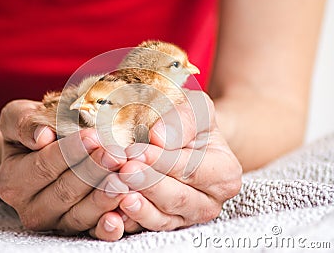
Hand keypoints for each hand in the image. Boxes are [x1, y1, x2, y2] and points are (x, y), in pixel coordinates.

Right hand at [0, 99, 129, 240]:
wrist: (43, 153)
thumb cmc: (35, 130)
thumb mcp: (19, 117)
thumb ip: (23, 123)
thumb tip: (42, 135)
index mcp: (12, 180)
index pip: (43, 166)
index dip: (69, 152)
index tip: (94, 137)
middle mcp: (30, 207)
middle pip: (64, 192)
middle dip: (93, 173)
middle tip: (117, 156)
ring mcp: (55, 222)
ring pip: (80, 215)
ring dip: (104, 199)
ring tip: (124, 181)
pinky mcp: (76, 230)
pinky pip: (92, 232)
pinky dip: (108, 226)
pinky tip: (122, 215)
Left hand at [117, 91, 241, 232]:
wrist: (183, 141)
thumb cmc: (190, 124)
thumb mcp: (196, 110)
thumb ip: (184, 119)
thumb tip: (160, 138)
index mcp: (224, 174)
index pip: (192, 170)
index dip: (164, 162)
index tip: (138, 151)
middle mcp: (209, 202)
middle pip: (177, 198)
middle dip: (149, 184)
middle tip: (124, 171)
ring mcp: (186, 218)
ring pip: (161, 218)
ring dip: (138, 206)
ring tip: (118, 191)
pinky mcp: (163, 224)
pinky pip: (145, 228)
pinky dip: (128, 220)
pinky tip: (113, 210)